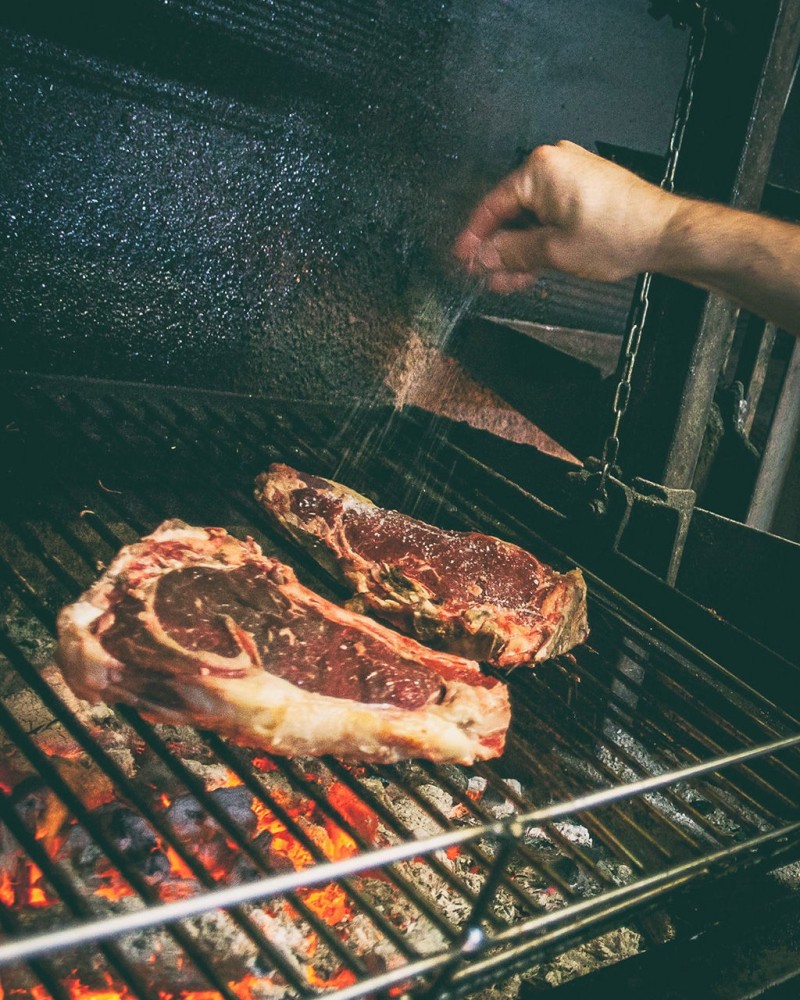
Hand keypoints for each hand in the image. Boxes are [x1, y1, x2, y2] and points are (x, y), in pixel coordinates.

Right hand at [453, 140, 678, 291]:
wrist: (665, 233)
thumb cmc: (622, 232)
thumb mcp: (554, 251)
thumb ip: (511, 253)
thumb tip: (485, 255)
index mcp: (540, 169)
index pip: (492, 204)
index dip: (475, 236)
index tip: (463, 256)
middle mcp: (555, 164)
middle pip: (512, 210)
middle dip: (499, 247)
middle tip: (485, 273)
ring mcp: (571, 175)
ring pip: (531, 216)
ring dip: (519, 248)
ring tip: (508, 278)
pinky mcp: (585, 188)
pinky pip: (550, 214)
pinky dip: (540, 238)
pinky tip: (531, 264)